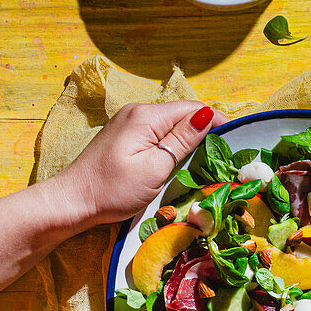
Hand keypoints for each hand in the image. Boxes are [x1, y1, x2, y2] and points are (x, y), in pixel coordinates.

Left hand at [53, 100, 226, 225]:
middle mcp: (138, 112)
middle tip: (227, 155)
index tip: (238, 140)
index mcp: (146, 116)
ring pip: (171, 125)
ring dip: (191, 138)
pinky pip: (158, 134)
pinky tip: (182, 160)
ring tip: (209, 159)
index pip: (193, 109)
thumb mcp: (154, 168)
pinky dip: (174, 144)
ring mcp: (130, 124)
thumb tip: (207, 115)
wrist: (72, 202)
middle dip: (206, 130)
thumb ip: (182, 141)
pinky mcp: (125, 137)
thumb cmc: (112, 190)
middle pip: (183, 115)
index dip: (218, 121)